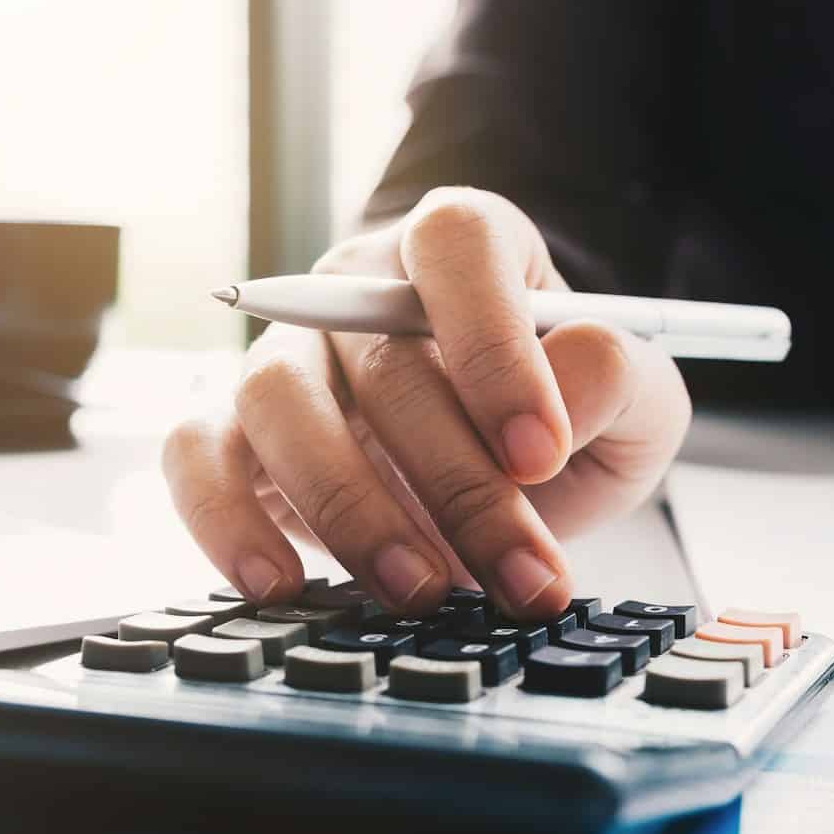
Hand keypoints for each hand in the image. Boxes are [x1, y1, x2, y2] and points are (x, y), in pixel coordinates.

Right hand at [162, 187, 691, 618]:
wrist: (507, 477)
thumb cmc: (564, 421)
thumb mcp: (637, 405)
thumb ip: (622, 381)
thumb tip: (575, 372)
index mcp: (464, 246)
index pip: (456, 245)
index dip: (492, 342)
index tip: (539, 452)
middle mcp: (360, 286)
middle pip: (382, 356)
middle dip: (458, 481)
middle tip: (519, 573)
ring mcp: (292, 355)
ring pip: (278, 397)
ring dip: (349, 505)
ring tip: (421, 589)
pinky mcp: (238, 433)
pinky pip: (196, 454)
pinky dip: (222, 518)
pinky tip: (279, 584)